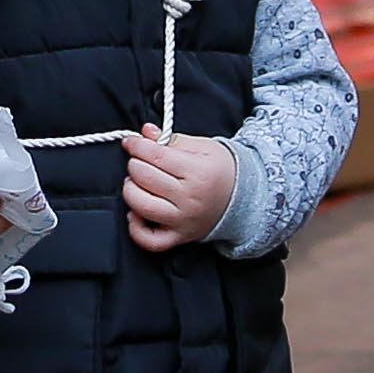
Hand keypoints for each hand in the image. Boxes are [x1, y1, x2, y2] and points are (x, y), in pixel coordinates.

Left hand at [119, 129, 234, 250]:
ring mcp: (183, 220)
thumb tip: (145, 132)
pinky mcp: (179, 237)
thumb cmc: (220, 171)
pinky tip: (136, 213)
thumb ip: (172, 140)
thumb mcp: (203, 147)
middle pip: (145, 178)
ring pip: (141, 206)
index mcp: (198, 172)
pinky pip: (149, 240)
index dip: (137, 146)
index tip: (131, 142)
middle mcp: (190, 199)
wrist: (243, 199)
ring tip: (136, 182)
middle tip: (140, 160)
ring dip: (131, 190)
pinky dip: (136, 228)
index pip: (155, 156)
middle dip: (135, 164)